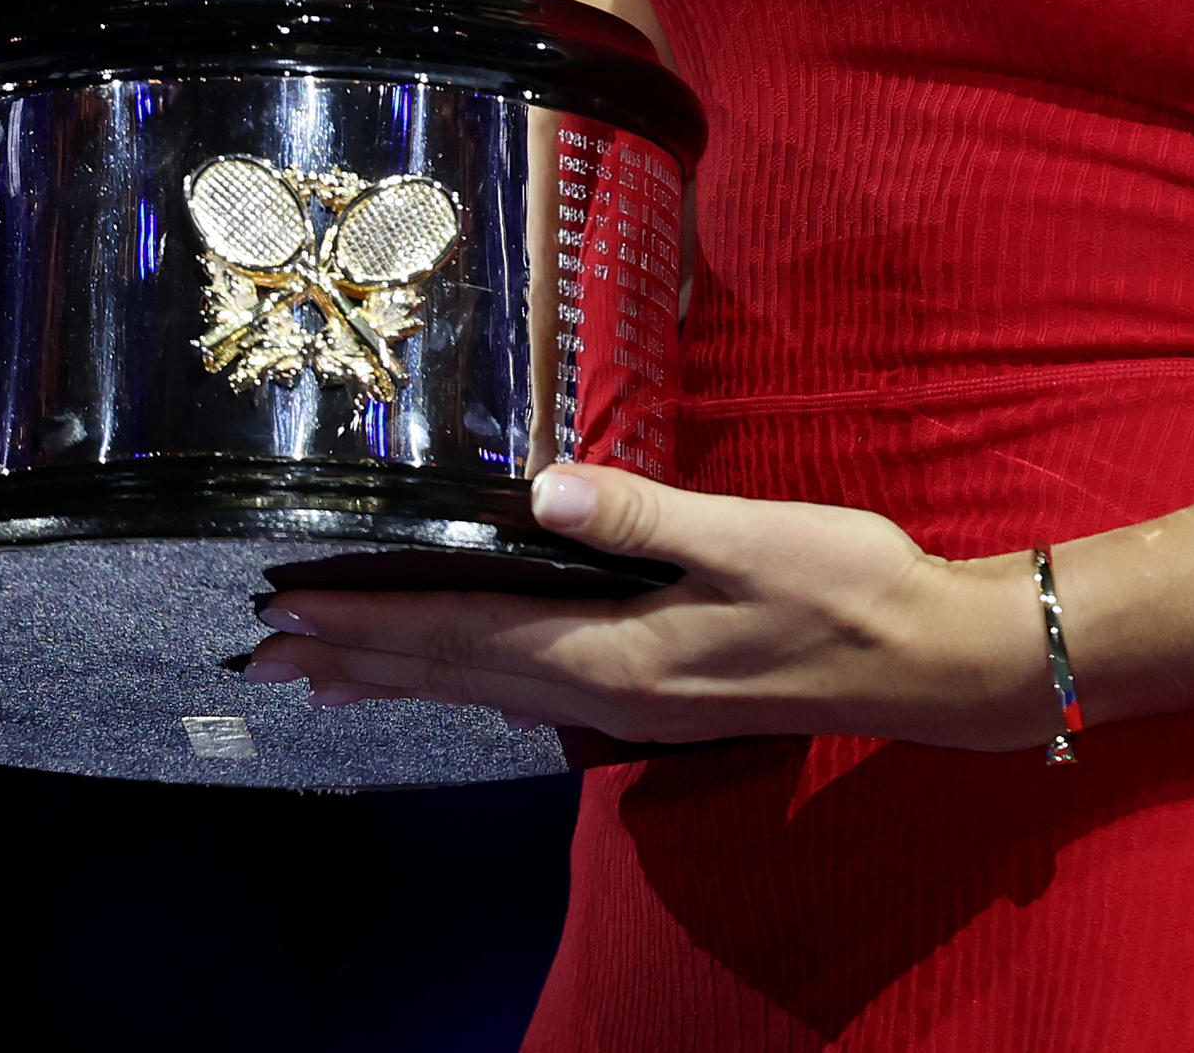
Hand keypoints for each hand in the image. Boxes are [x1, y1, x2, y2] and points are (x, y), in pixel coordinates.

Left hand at [245, 466, 1043, 751]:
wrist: (931, 660)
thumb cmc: (849, 589)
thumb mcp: (749, 537)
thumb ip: (641, 517)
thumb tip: (539, 489)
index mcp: (613, 655)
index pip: (462, 635)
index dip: (369, 621)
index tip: (286, 610)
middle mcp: (604, 693)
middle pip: (454, 675)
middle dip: (356, 659)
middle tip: (262, 657)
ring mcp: (631, 703)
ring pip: (485, 689)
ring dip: (400, 674)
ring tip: (325, 672)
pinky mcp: (656, 694)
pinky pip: (528, 690)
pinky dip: (467, 679)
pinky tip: (459, 677)